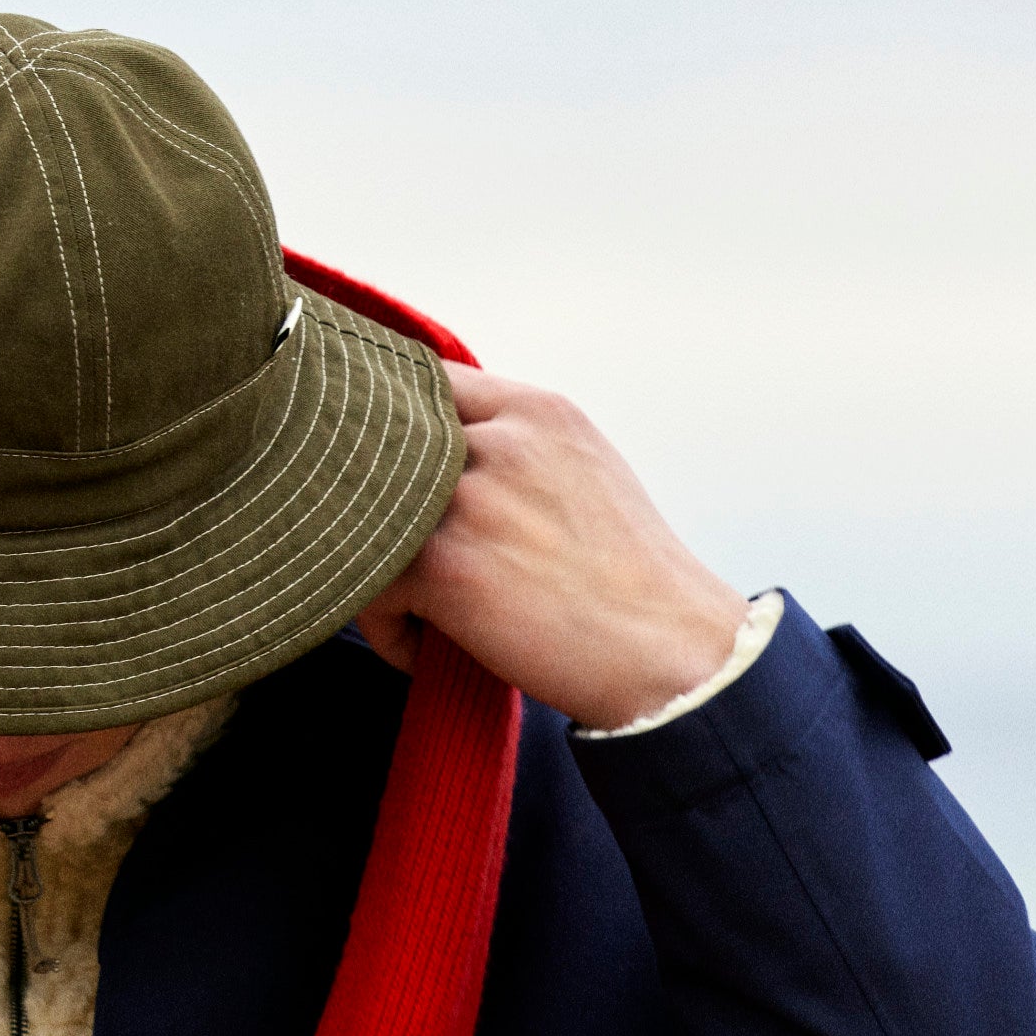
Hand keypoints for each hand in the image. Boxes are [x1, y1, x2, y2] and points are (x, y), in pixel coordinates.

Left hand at [359, 368, 748, 729]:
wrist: (671, 654)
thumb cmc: (629, 581)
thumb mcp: (585, 472)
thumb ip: (515, 445)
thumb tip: (437, 450)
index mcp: (537, 411)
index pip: (424, 382)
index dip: (391, 429)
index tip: (383, 474)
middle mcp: (499, 441)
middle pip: (379, 445)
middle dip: (370, 504)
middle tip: (384, 551)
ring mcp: (467, 499)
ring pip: (364, 521)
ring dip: (377, 567)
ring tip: (416, 609)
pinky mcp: (444, 566)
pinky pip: (370, 589)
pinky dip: (388, 628)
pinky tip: (427, 648)